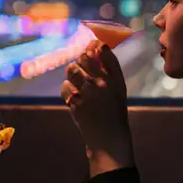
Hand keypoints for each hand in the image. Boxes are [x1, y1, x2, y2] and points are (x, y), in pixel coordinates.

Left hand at [61, 41, 133, 172]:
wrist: (108, 136)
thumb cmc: (113, 110)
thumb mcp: (117, 89)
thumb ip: (108, 70)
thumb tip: (96, 47)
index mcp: (117, 79)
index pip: (105, 53)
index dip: (96, 45)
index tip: (92, 45)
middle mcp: (104, 84)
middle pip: (86, 57)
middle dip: (81, 58)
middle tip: (81, 62)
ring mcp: (89, 93)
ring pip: (73, 70)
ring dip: (72, 71)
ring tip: (75, 76)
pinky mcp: (77, 103)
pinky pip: (65, 86)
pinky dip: (66, 88)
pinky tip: (73, 93)